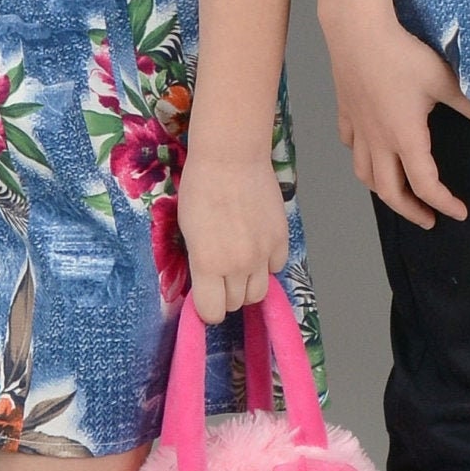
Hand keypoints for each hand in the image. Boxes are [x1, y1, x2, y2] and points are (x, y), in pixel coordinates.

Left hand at [176, 151, 290, 323]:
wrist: (230, 157)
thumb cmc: (199, 188)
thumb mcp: (188, 231)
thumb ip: (200, 263)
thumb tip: (207, 283)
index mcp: (208, 264)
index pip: (212, 312)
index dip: (207, 308)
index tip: (205, 296)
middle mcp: (238, 265)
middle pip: (236, 303)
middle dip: (226, 293)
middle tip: (220, 273)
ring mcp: (263, 252)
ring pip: (259, 292)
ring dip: (247, 284)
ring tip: (239, 263)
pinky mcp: (281, 238)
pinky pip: (276, 267)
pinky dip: (266, 263)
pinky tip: (256, 245)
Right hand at [323, 3, 469, 227]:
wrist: (358, 31)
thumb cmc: (403, 56)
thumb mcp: (445, 81)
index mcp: (405, 138)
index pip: (425, 185)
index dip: (444, 203)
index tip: (460, 212)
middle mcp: (379, 141)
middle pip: (390, 191)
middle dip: (410, 211)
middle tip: (428, 218)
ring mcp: (359, 127)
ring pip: (365, 174)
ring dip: (382, 190)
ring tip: (397, 193)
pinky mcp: (346, 111)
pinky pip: (350, 145)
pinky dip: (362, 157)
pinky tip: (369, 151)